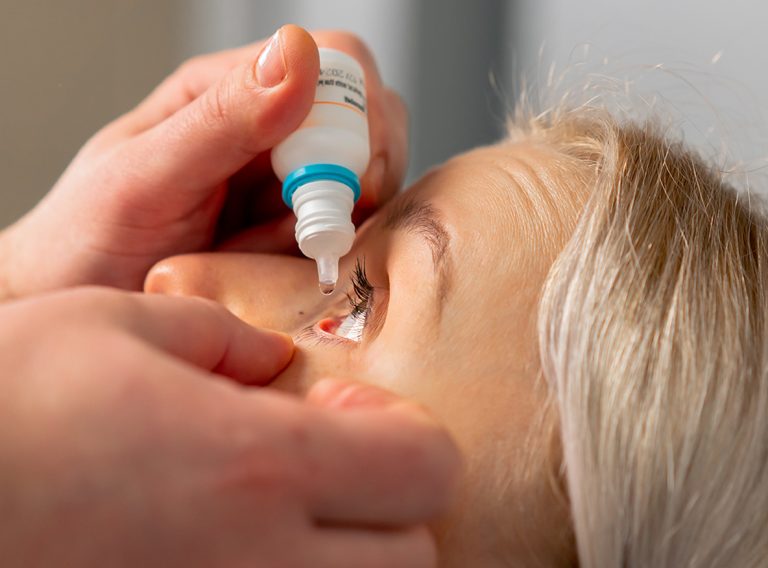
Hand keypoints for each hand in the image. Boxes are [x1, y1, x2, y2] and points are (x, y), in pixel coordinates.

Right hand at [0, 288, 458, 566]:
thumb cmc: (0, 413)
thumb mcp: (110, 329)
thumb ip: (216, 336)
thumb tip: (267, 356)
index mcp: (256, 467)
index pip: (425, 466)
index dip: (409, 433)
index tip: (352, 413)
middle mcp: (258, 567)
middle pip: (413, 556)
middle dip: (390, 506)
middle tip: (327, 467)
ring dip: (349, 555)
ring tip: (283, 513)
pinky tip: (228, 549)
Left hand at [1, 25, 407, 297]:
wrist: (74, 307)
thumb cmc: (86, 242)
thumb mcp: (145, 176)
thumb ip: (221, 119)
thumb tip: (297, 55)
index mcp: (229, 93)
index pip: (335, 63)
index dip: (357, 114)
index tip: (345, 178)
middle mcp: (266, 132)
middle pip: (366, 121)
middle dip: (362, 172)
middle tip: (321, 226)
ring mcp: (284, 185)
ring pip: (367, 180)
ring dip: (348, 219)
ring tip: (287, 256)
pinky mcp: (293, 235)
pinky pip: (347, 232)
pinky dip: (338, 252)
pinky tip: (293, 272)